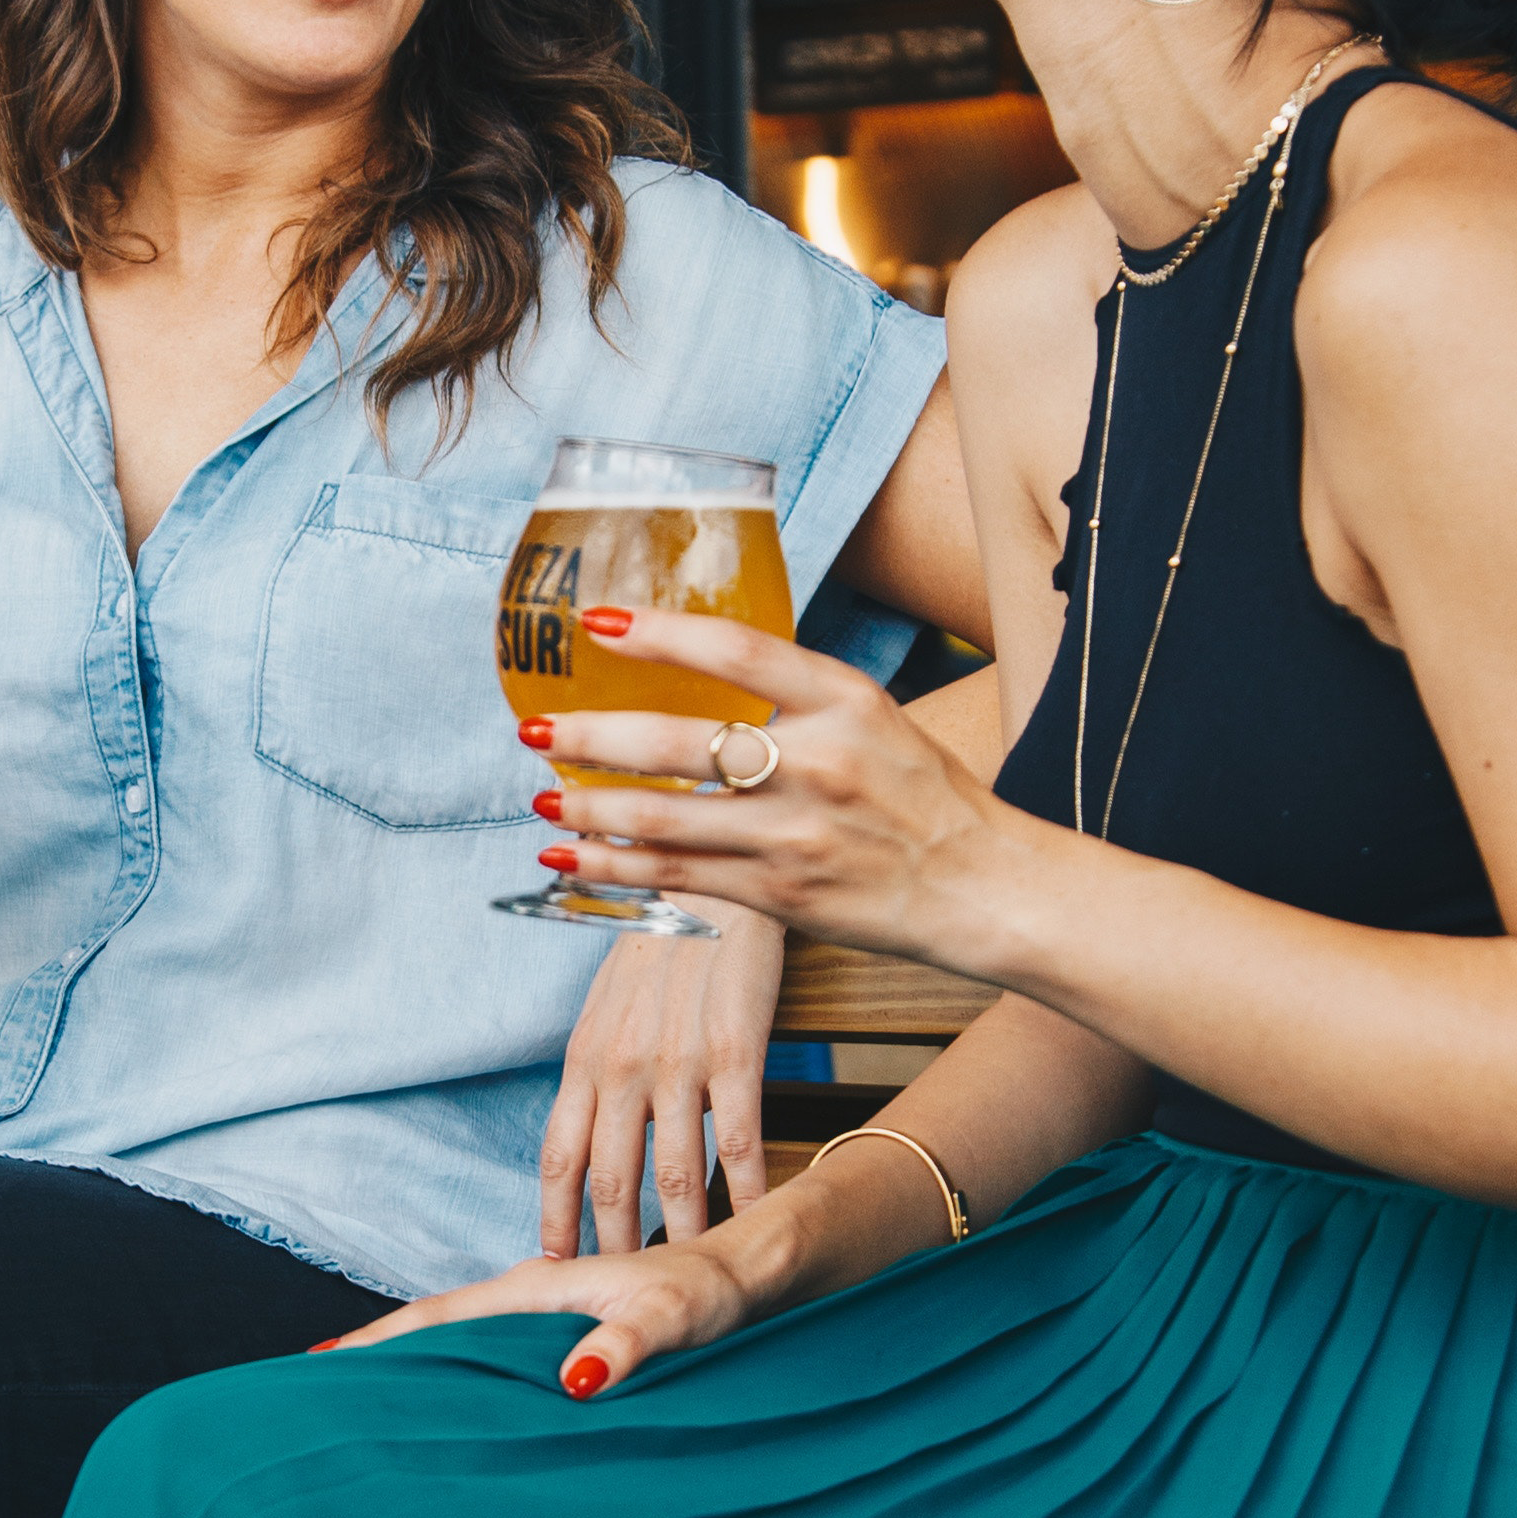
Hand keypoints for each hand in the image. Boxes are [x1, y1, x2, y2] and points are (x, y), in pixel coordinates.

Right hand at [328, 1239, 759, 1397]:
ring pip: (460, 1339)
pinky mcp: (559, 1334)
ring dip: (415, 1364)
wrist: (742, 1276)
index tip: (320, 1359)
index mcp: (537, 1287)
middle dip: (377, 1353)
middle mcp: (529, 1296)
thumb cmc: (708, 1293)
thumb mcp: (670, 1320)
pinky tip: (446, 1397)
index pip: (441, 1315)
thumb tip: (571, 1384)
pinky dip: (456, 1371)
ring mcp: (542, 1315)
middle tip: (317, 1386)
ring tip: (363, 1396)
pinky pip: (491, 1354)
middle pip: (435, 1326)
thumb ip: (622, 1346)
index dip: (381, 1339)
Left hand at [523, 607, 1035, 972]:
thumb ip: (795, 695)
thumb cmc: (924, 795)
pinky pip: (678, 877)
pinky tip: (569, 858)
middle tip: (533, 728)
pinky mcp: (783, 894)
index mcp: (847, 700)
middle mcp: (820, 763)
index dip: (658, 634)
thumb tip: (698, 666)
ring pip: (665, 820)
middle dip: (592, 738)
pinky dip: (613, 868)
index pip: (737, 652)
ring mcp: (798, 833)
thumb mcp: (873, 716)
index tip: (594, 623)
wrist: (982, 887)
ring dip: (589, 810)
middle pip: (681, 744)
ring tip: (542, 798)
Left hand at [540, 899, 782, 1256]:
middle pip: (610, 1180)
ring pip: (675, 1177)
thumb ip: (602, 1065)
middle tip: (621, 1300)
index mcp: (585, 1054)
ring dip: (681, 1240)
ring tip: (688, 1282)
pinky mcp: (735, 1052)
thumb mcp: (611, 1001)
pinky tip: (754, 1229)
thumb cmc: (665, 941)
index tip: (555, 1266)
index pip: (557, 1156)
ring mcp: (678, 1062)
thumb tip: (596, 1124)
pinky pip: (739, 1144)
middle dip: (613, 1248)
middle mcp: (621, 1065)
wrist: (713, 876)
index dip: (555, 1218)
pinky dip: (747, 1197)